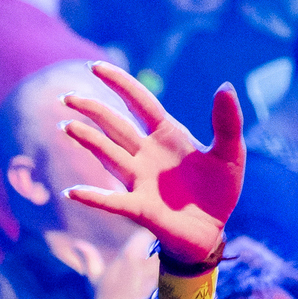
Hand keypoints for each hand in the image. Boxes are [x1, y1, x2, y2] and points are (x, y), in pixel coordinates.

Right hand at [62, 61, 244, 262]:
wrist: (213, 231)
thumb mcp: (230, 154)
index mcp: (166, 135)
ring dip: (89, 141)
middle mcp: (146, 154)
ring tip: (67, 126)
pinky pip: (112, 202)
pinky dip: (93, 197)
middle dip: (92, 110)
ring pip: (109, 155)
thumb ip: (228, 122)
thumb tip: (226, 85)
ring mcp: (140, 181)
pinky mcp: (140, 208)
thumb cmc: (219, 191)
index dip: (119, 83)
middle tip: (66, 97)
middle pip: (114, 126)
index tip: (96, 67)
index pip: (138, 102)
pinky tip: (72, 192)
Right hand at [92, 227, 159, 298]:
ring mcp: (152, 275)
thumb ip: (88, 257)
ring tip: (154, 255)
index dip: (144, 233)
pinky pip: (163, 271)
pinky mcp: (157, 286)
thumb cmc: (102, 296)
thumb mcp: (93, 276)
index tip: (142, 233)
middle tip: (150, 243)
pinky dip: (161, 268)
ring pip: (161, 257)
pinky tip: (156, 270)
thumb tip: (77, 243)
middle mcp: (143, 264)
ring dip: (158, 255)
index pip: (145, 234)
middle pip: (156, 244)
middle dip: (154, 243)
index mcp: (128, 256)